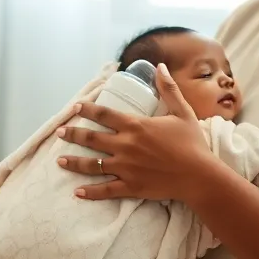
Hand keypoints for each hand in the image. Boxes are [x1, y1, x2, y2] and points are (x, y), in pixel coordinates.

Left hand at [55, 63, 214, 201]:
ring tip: (60, 160)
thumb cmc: (193, 144)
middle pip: (91, 138)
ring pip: (92, 165)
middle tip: (59, 132)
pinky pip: (105, 190)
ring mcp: (125, 168)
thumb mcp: (182, 112)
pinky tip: (77, 192)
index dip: (87, 110)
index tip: (75, 108)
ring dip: (74, 162)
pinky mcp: (130, 187)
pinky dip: (90, 192)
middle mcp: (125, 146)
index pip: (104, 114)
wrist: (200, 176)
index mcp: (136, 126)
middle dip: (72, 134)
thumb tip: (160, 66)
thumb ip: (168, 89)